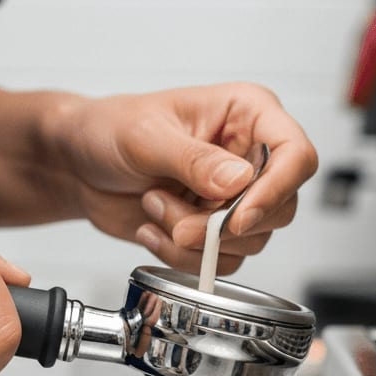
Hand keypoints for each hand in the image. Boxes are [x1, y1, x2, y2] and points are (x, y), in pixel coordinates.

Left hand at [47, 83, 316, 273]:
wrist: (79, 164)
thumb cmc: (109, 129)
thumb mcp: (146, 136)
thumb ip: (194, 159)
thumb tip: (239, 180)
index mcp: (248, 114)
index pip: (296, 154)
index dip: (276, 190)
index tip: (239, 216)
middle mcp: (250, 156)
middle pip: (280, 208)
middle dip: (222, 225)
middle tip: (178, 219)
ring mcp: (234, 196)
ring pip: (249, 242)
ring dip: (194, 238)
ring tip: (154, 206)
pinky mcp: (214, 229)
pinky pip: (220, 261)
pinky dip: (183, 255)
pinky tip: (153, 228)